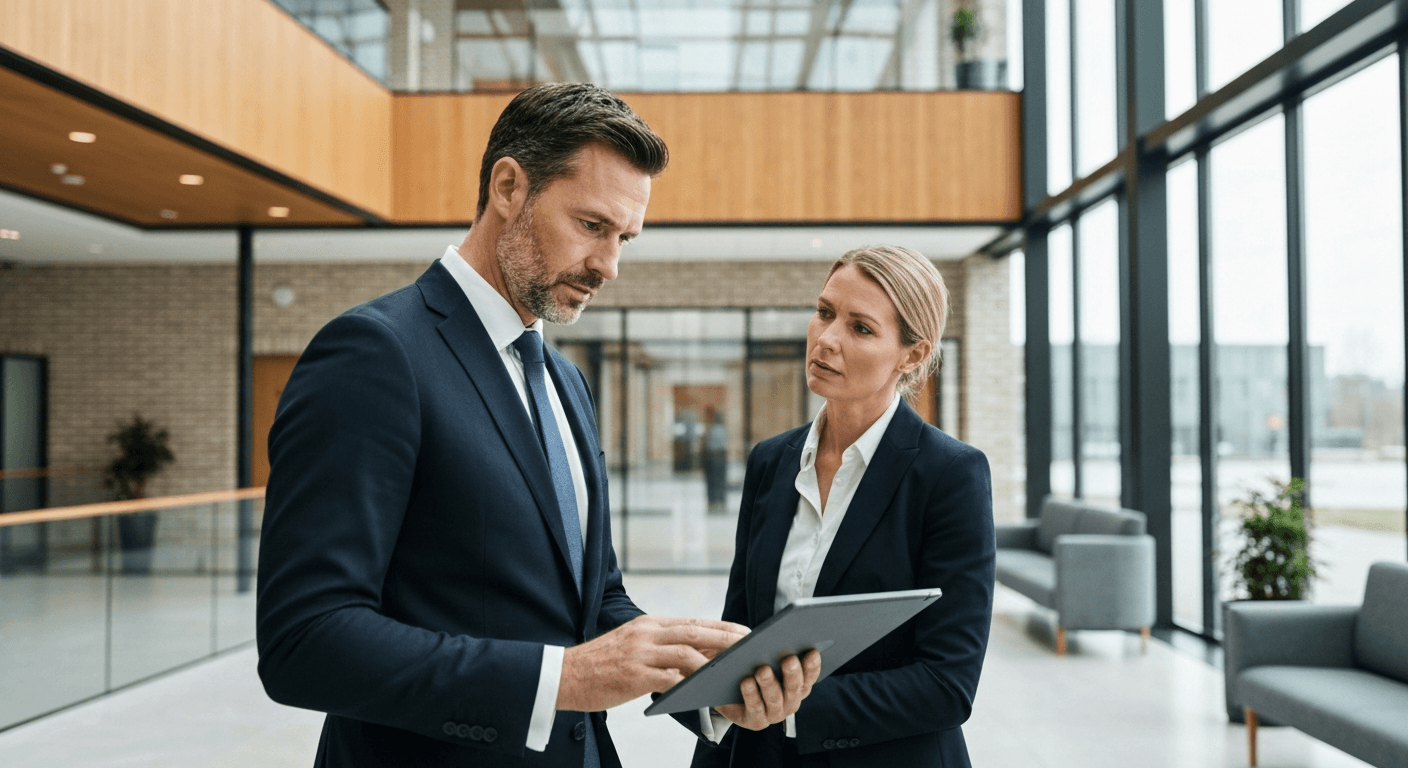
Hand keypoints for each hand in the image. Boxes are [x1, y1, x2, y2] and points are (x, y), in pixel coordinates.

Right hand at [557, 615, 749, 711]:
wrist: (563, 675)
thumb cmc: (600, 665)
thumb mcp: (632, 646)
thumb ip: (662, 648)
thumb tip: (697, 657)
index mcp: (649, 624)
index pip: (693, 622)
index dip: (722, 626)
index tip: (745, 632)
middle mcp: (647, 633)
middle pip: (696, 631)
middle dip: (727, 638)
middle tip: (752, 646)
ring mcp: (640, 653)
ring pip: (687, 652)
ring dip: (714, 663)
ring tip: (734, 672)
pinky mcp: (633, 674)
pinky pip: (670, 679)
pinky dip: (691, 685)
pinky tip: (705, 694)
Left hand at [714, 649, 821, 730]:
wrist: (729, 690)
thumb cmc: (750, 666)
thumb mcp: (761, 653)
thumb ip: (771, 646)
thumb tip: (774, 637)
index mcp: (798, 684)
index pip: (810, 676)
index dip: (812, 665)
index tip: (812, 651)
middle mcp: (790, 701)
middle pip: (795, 688)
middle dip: (793, 673)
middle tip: (789, 659)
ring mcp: (775, 713)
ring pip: (775, 698)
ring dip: (769, 684)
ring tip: (763, 669)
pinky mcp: (757, 721)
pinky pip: (755, 708)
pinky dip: (751, 694)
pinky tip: (747, 681)